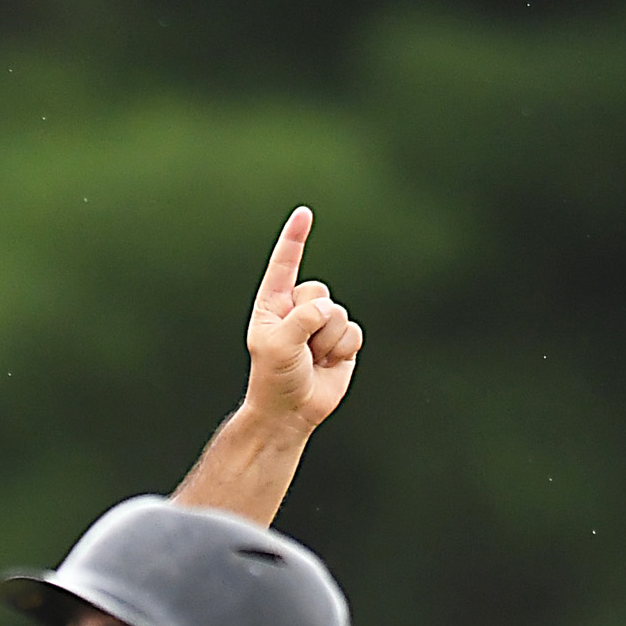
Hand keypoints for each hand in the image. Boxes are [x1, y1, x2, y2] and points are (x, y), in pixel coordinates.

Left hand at [243, 207, 361, 431]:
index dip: (294, 239)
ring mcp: (321, 324)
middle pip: (319, 292)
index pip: (285, 265)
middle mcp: (297, 309)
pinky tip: (327, 364)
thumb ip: (301, 320)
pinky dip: (341, 350)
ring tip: (311, 359)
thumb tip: (328, 310)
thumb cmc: (274, 378)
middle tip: (299, 348)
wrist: (291, 412)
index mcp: (273, 305)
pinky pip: (353, 332)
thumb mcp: (278, 345)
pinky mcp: (342, 340)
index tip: (303, 214)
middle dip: (312, 322)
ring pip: (338, 314)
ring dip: (326, 342)